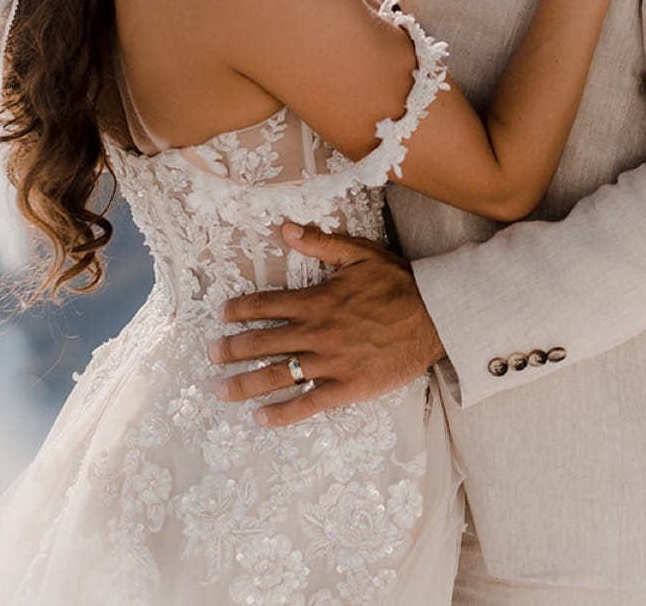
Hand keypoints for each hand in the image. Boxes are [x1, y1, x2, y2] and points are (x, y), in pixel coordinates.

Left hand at [209, 221, 446, 426]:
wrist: (435, 317)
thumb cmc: (398, 283)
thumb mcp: (359, 253)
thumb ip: (320, 242)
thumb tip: (285, 228)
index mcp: (317, 300)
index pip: (266, 304)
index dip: (239, 309)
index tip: (222, 315)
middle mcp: (316, 332)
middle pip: (262, 342)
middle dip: (231, 349)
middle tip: (210, 355)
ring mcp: (330, 362)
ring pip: (277, 375)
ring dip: (244, 383)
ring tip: (221, 390)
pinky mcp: (347, 387)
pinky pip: (307, 404)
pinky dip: (282, 413)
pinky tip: (261, 418)